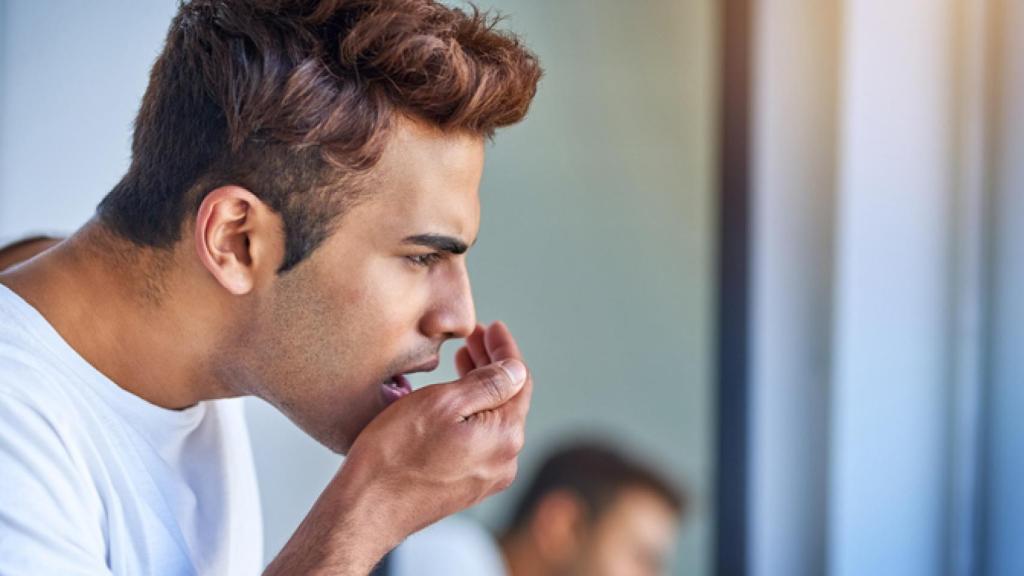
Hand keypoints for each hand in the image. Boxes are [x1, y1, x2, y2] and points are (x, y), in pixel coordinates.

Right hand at [265, 321, 532, 574]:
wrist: (366, 508)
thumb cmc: (396, 453)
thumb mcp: (442, 402)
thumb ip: (487, 384)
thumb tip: (516, 370)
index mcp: (504, 436)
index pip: (519, 380)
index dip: (505, 349)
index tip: (492, 327)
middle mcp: (504, 460)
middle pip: (508, 399)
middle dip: (493, 365)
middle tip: (473, 338)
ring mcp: (486, 476)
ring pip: (493, 419)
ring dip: (481, 387)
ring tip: (462, 361)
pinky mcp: (466, 485)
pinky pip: (480, 438)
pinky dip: (471, 412)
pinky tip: (453, 398)